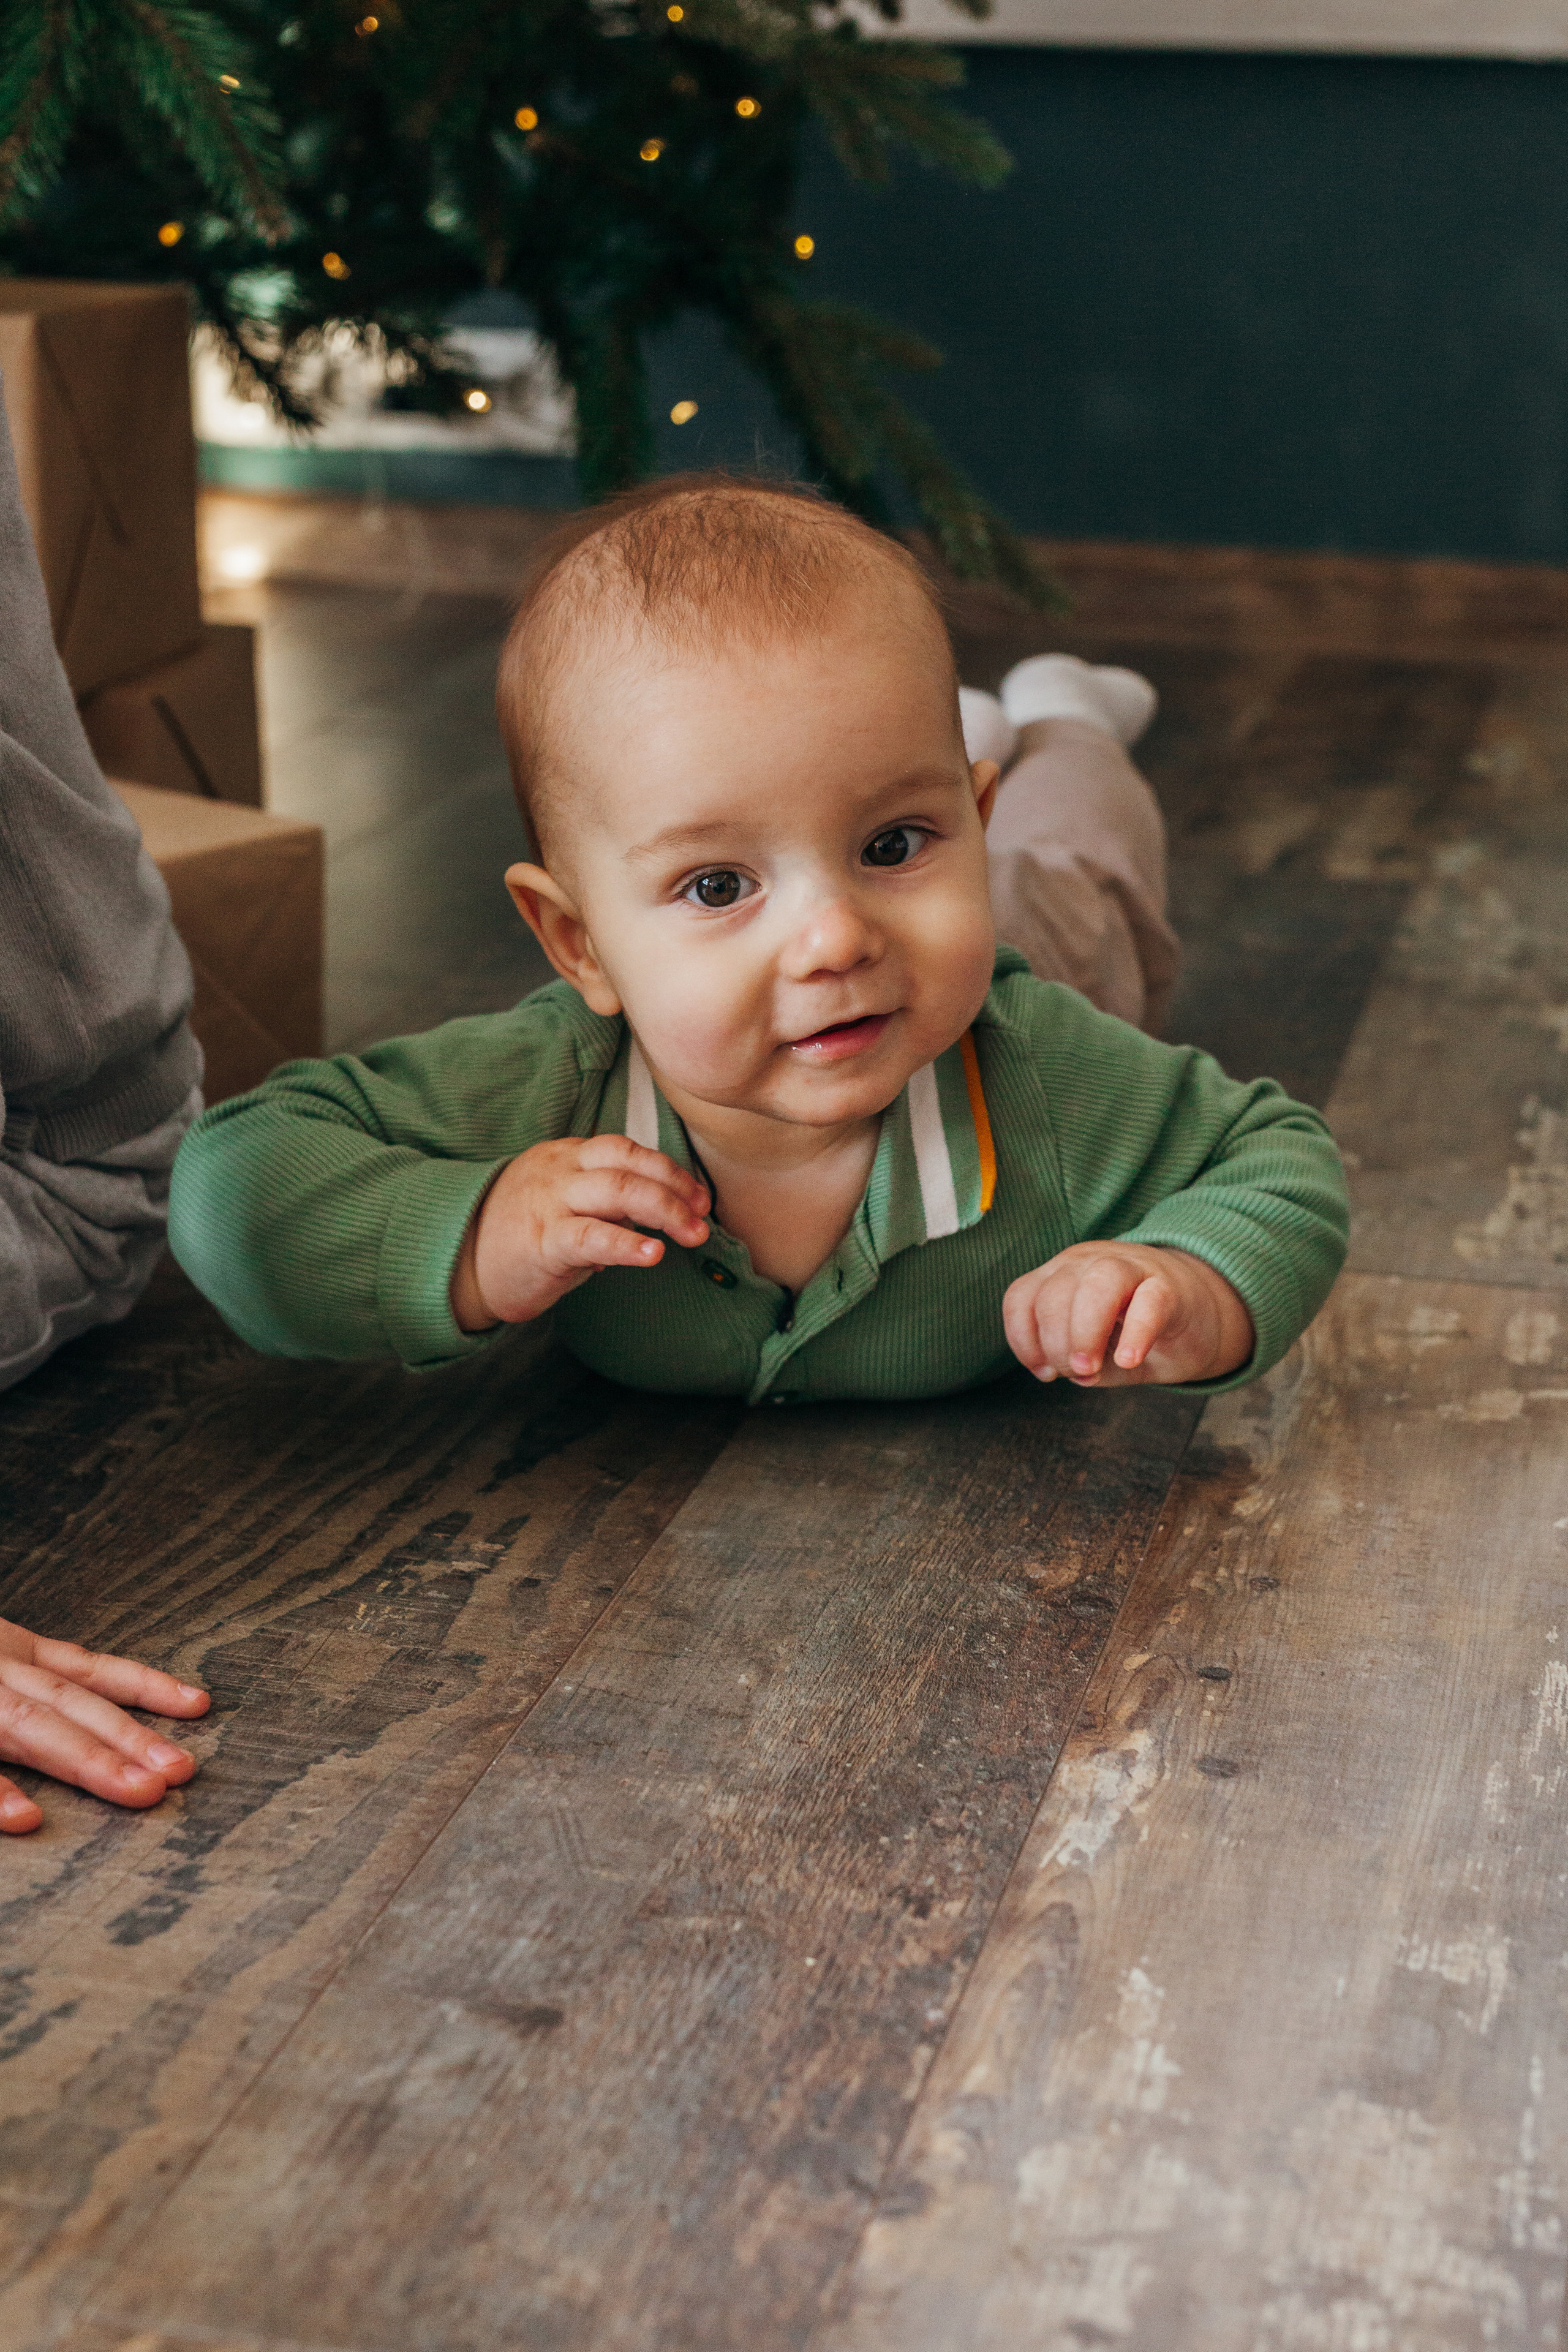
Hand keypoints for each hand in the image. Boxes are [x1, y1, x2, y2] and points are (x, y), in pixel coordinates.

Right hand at [0, 1618, 208, 1833]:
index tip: (199, 1704)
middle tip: (181, 1771)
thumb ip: (25, 1683)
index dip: (144, 1685)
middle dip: (130, 1737)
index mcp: (9, 1653)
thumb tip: (74, 1707)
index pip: (88, 1670)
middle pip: (73, 1703)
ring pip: (34, 1728)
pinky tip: (30, 1818)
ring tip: (143, 1791)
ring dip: (91, 1761)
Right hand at [451, 1136, 710, 1330]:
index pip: (628, 1149)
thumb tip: (661, 1214)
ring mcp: (549, 1203)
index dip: (670, 1171)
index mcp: (568, 1157)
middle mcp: (561, 1171)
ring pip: (617, 1190)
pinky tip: (652, 1254)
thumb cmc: (521, 1236)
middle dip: (675, 1189)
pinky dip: (627, 1244)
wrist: (458, 1262)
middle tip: (703, 1219)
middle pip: (629, 1164)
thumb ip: (608, 1204)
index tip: (700, 1197)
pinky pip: (590, 1236)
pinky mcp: (540, 1241)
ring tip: (692, 1235)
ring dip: (664, 1211)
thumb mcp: (567, 1206)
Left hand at [1004, 1241, 1252, 1388]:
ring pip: (1098, 1283)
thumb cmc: (1136, 1333)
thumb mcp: (1099, 1352)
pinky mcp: (1170, 1286)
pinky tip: (1129, 1359)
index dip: (1023, 1339)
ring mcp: (1132, 1268)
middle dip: (1055, 1342)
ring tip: (1091, 1368)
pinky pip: (1150, 1300)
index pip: (1022, 1296)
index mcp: (1062, 1275)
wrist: (1199, 1315)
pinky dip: (1135, 1333)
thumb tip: (1078, 1373)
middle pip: (1055, 1293)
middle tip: (1077, 1372)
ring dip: (1085, 1332)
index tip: (1044, 1373)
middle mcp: (1089, 1263)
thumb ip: (1083, 1363)